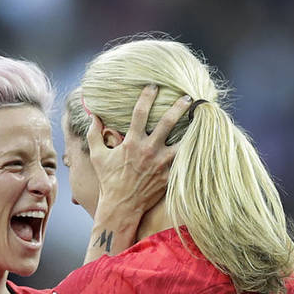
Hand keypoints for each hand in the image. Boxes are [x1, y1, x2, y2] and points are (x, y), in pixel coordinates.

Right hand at [88, 85, 190, 218]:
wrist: (121, 207)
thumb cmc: (108, 181)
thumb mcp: (97, 157)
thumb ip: (94, 134)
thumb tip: (93, 116)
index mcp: (132, 143)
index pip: (140, 112)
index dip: (147, 96)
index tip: (154, 86)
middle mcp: (148, 151)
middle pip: (167, 123)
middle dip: (178, 107)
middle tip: (187, 97)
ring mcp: (160, 165)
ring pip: (181, 143)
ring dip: (191, 131)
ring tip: (200, 121)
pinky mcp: (167, 177)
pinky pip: (181, 162)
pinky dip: (190, 153)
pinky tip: (199, 144)